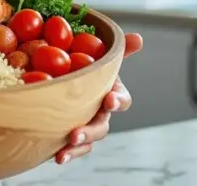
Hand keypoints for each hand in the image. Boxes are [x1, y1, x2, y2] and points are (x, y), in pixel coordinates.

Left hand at [54, 32, 143, 164]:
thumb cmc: (87, 65)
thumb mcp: (100, 54)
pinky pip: (74, 148)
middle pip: (102, 125)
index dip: (117, 100)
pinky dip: (68, 153)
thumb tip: (138, 38)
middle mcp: (101, 112)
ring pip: (89, 139)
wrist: (64, 76)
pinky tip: (58, 157)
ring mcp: (87, 125)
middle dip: (91, 129)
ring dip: (79, 144)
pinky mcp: (72, 135)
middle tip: (76, 132)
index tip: (109, 99)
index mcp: (110, 93)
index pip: (121, 99)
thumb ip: (118, 48)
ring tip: (65, 147)